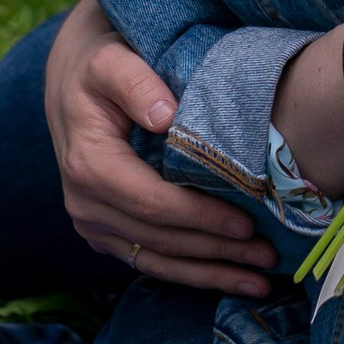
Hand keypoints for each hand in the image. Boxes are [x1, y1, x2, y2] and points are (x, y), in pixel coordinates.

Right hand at [45, 0, 276, 298]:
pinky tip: (229, 280)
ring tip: (260, 283)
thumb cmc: (101, 64)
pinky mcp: (108, 233)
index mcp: (89, 165)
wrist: (73, 81)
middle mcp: (85, 204)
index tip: (246, 223)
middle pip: (160, 239)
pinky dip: (192, 274)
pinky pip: (151, 261)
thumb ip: (137, 83)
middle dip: (216, 252)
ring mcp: (94, 225)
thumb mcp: (112, 60)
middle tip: (270, 258)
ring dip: (210, 274)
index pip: (151, 202)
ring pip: (158, 260)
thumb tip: (165, 116)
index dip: (200, 217)